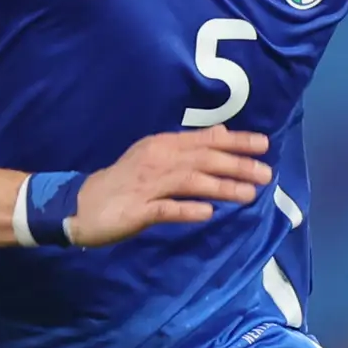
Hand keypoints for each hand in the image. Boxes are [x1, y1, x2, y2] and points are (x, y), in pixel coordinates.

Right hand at [67, 126, 270, 245]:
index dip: (235, 142)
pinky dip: (187, 210)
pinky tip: (208, 213)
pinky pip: (166, 209)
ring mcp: (146, 185)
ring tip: (248, 194)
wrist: (82, 205)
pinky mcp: (137, 210)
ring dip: (221, 187)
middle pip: (202, 159)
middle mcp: (157, 160)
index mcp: (162, 145)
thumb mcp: (156, 157)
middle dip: (236, 165)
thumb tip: (222, 133)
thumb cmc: (125, 182)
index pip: (204, 140)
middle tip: (266, 173)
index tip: (263, 145)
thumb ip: (189, 148)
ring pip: (190, 182)